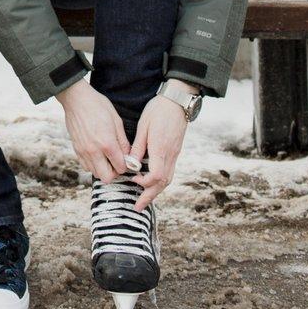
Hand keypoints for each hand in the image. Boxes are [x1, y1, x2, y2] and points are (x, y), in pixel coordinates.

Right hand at [56, 78, 130, 181]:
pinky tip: (96, 153)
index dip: (126, 165)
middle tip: (116, 162)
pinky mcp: (76, 149)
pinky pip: (85, 166)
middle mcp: (94, 151)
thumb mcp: (116, 120)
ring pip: (95, 173)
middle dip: (114, 172)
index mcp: (107, 143)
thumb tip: (128, 155)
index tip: (126, 159)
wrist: (76, 98)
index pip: (120, 168)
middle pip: (107, 178)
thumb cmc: (97, 105)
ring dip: (103, 169)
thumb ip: (123, 141)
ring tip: (106, 157)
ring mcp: (83, 151)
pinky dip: (92, 164)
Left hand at [131, 95, 188, 210]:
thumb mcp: (144, 126)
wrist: (177, 101)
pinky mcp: (175, 151)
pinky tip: (151, 183)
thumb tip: (130, 164)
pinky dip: (160, 181)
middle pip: (163, 183)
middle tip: (137, 207)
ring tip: (143, 199)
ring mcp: (175, 154)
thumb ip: (138, 146)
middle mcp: (170, 155)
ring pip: (167, 179)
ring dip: (155, 191)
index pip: (156, 175)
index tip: (133, 181)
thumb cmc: (158, 110)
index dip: (144, 183)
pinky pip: (169, 172)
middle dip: (150, 196)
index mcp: (161, 148)